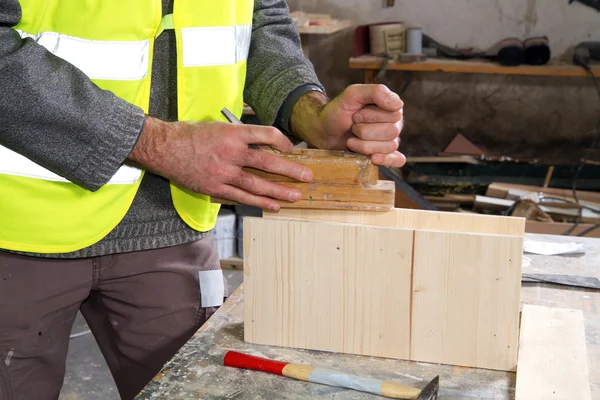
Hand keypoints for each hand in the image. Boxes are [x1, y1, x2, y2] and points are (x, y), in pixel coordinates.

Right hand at [127, 117, 312, 210]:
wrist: (165, 147)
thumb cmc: (191, 134)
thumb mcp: (218, 127)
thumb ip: (239, 135)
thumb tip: (261, 143)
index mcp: (233, 133)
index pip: (266, 134)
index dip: (282, 141)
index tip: (292, 148)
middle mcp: (231, 152)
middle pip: (268, 162)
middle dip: (290, 170)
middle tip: (307, 176)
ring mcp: (224, 172)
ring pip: (258, 184)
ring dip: (279, 191)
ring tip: (296, 196)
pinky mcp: (216, 187)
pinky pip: (242, 197)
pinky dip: (260, 202)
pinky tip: (274, 206)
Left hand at [291, 85, 405, 166]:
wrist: (325, 130)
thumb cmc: (339, 110)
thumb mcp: (353, 94)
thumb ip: (376, 92)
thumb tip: (398, 104)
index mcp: (390, 106)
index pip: (393, 115)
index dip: (371, 117)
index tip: (356, 114)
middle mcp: (394, 123)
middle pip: (391, 132)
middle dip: (365, 131)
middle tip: (352, 126)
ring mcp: (390, 139)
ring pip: (388, 147)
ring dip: (364, 145)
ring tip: (351, 140)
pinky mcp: (384, 154)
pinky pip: (397, 160)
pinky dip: (387, 160)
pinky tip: (374, 159)